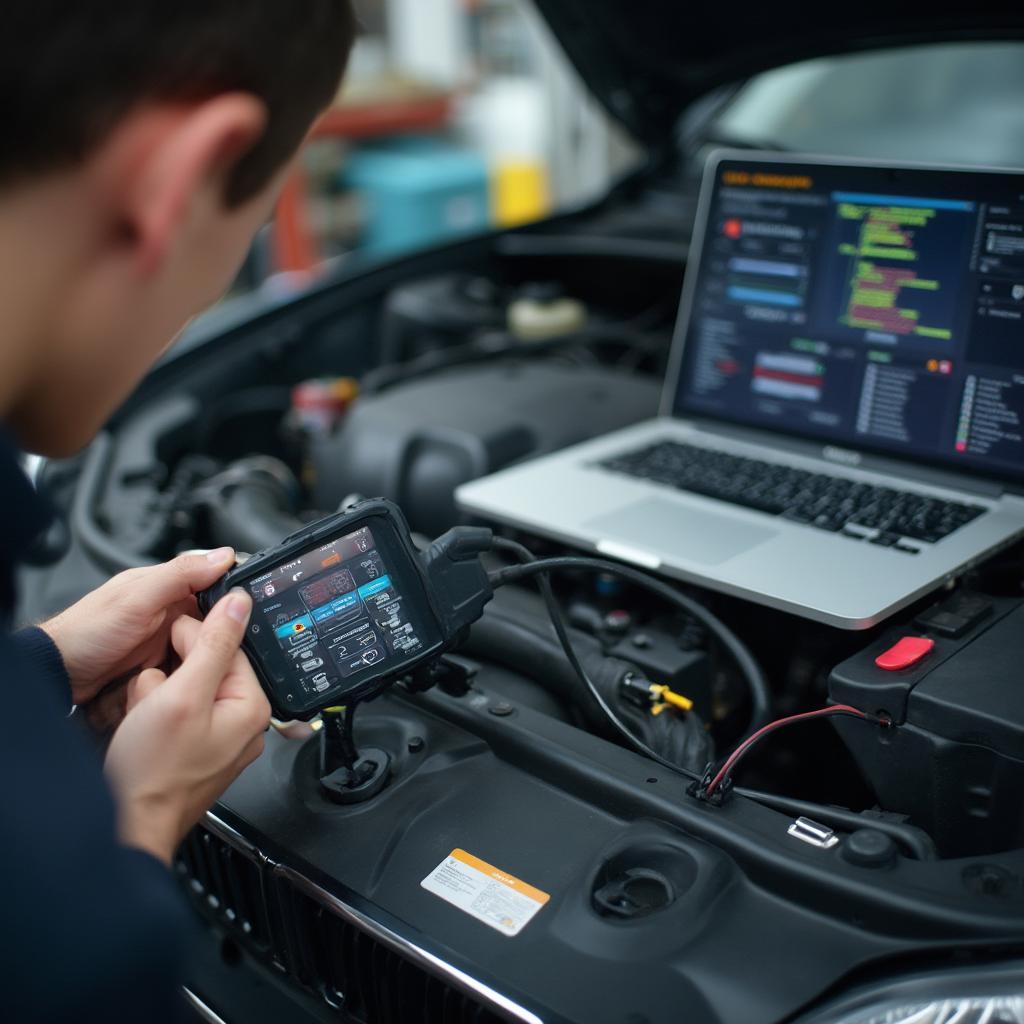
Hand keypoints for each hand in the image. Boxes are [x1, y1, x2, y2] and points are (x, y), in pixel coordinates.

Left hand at [41, 548, 236, 708]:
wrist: (59, 675)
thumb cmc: (87, 631)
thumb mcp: (138, 598)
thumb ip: (180, 575)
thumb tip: (222, 556)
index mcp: (166, 585)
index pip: (213, 583)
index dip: (233, 595)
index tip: (251, 610)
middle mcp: (169, 611)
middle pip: (214, 618)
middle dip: (225, 631)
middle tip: (231, 646)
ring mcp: (165, 640)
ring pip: (206, 644)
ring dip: (212, 653)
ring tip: (216, 664)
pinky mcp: (162, 665)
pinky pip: (191, 666)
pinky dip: (198, 670)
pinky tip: (202, 677)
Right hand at [104, 590, 270, 864]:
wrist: (128, 825)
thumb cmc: (154, 772)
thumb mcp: (183, 694)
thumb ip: (214, 644)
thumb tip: (240, 604)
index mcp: (253, 706)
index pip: (230, 644)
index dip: (192, 639)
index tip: (167, 646)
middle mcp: (243, 721)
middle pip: (206, 665)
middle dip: (170, 675)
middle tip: (154, 699)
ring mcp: (219, 736)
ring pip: (185, 686)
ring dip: (157, 695)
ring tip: (147, 719)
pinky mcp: (194, 747)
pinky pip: (176, 712)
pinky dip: (154, 714)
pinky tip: (143, 729)